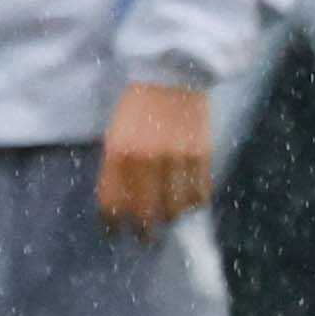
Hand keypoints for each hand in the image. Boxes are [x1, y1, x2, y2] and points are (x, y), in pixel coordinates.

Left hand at [99, 80, 214, 232]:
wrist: (171, 76)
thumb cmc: (137, 105)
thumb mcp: (115, 134)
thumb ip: (116, 168)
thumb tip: (119, 204)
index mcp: (118, 153)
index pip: (112, 203)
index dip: (112, 224)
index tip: (114, 232)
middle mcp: (146, 160)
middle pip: (145, 215)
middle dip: (144, 233)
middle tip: (145, 239)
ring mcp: (176, 158)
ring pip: (175, 209)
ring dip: (170, 219)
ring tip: (168, 220)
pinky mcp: (201, 155)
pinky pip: (199, 194)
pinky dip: (193, 203)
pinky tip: (188, 202)